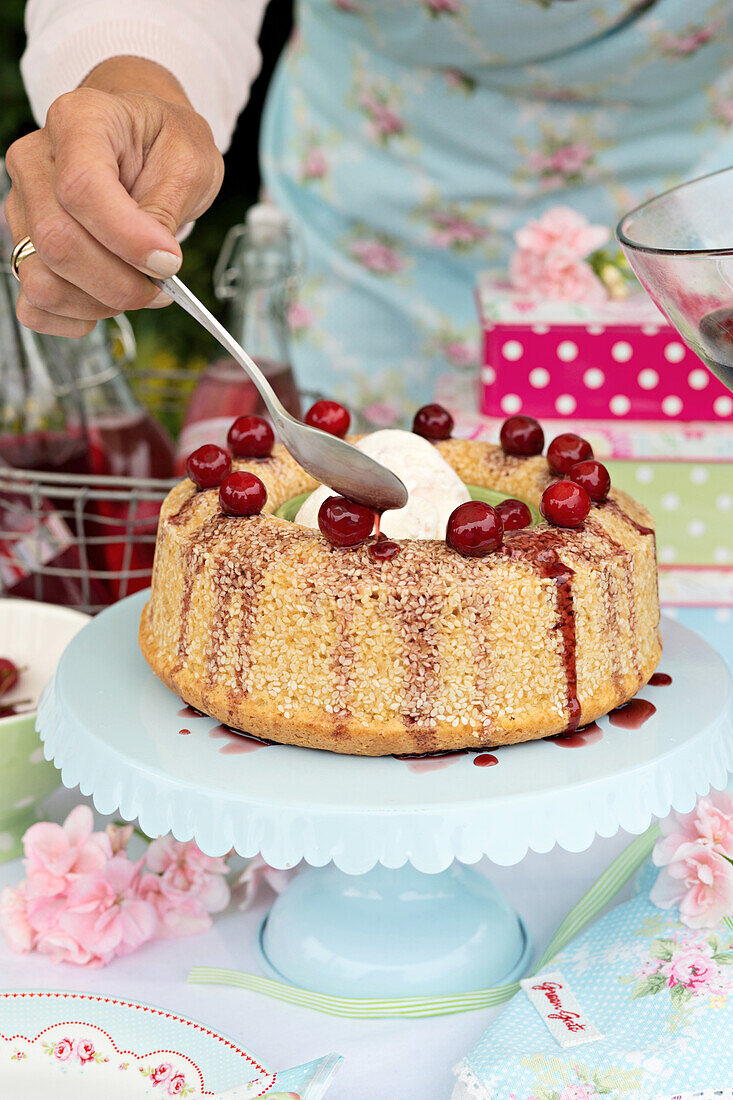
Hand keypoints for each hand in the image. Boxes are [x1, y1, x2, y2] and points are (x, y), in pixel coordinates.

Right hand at [4, 58, 223, 335]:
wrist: (141, 139)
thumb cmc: (162, 142)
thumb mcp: (189, 160)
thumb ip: (166, 208)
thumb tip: (155, 264)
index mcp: (78, 122)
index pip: (81, 188)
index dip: (127, 238)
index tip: (169, 262)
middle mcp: (37, 162)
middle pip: (57, 243)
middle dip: (120, 282)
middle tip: (162, 285)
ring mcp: (23, 207)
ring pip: (42, 281)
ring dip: (99, 303)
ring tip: (137, 289)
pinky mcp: (24, 247)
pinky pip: (34, 305)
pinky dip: (74, 317)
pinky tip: (107, 303)